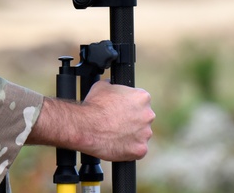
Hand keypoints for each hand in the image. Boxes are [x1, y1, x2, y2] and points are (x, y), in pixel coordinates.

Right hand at [27, 80, 154, 161]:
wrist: (86, 126)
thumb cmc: (93, 106)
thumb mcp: (103, 86)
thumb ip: (113, 85)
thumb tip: (111, 83)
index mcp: (142, 97)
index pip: (141, 102)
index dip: (130, 106)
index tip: (122, 111)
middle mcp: (148, 115)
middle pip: (143, 118)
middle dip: (133, 121)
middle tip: (118, 124)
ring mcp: (145, 133)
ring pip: (141, 135)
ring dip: (132, 135)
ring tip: (116, 135)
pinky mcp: (140, 149)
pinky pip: (138, 150)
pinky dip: (130, 149)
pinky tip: (118, 145)